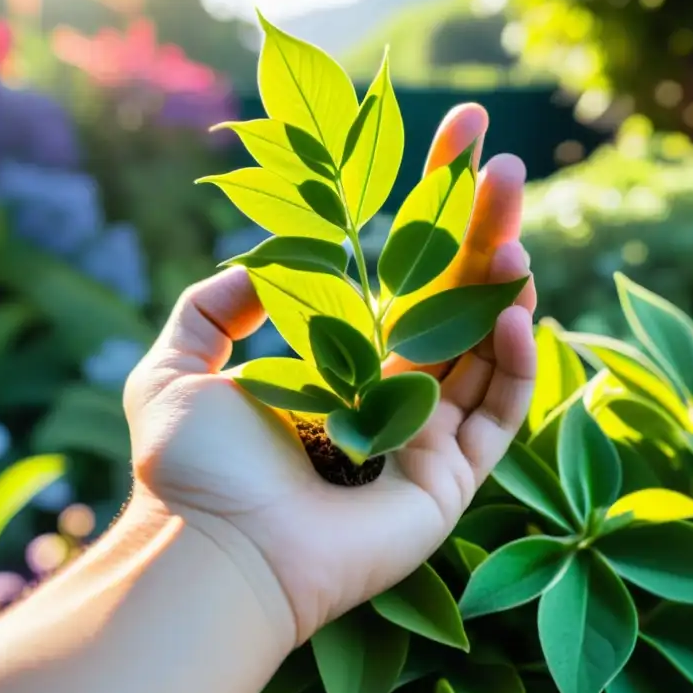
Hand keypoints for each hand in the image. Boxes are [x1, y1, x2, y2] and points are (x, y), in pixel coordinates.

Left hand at [123, 104, 537, 647]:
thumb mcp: (176, 364)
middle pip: (450, 301)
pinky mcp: (448, 481)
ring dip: (504, 288)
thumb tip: (260, 262)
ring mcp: (424, 438)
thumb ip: (212, 305)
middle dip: (480, 234)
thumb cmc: (189, 467)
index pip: (397, 276)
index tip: (455, 142)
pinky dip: (516, 365)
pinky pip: (499, 416)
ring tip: (513, 232)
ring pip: (484, 350)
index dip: (427, 212)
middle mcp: (389, 395)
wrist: (207, 550)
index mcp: (339, 363)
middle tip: (509, 168)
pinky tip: (515, 312)